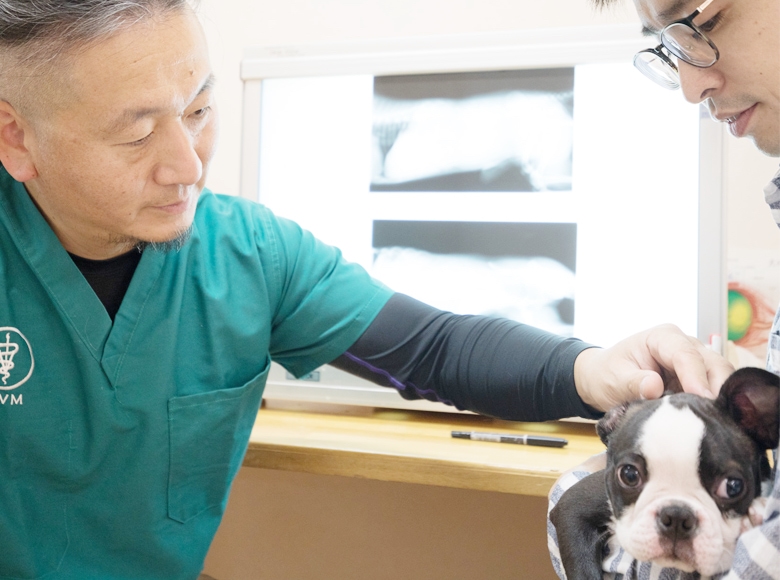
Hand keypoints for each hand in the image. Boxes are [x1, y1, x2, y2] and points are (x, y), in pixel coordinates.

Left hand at [573, 324, 734, 411]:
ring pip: (722, 379)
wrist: (604, 379)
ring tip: (718, 424)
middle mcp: (685, 346)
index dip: (696, 377)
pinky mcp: (699, 382)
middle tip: (717, 417)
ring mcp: (696, 364)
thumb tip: (654, 387)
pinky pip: (716, 394)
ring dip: (722, 401)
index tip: (702, 399)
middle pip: (714, 364)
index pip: (686, 355)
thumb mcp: (614, 379)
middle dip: (718, 389)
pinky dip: (718, 408)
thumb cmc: (608, 374)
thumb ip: (633, 383)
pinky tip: (716, 424)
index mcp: (663, 338)